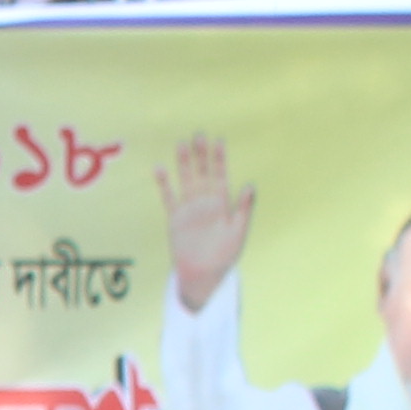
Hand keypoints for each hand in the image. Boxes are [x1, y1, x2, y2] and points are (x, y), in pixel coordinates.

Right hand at [160, 133, 252, 310]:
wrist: (203, 275)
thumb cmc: (224, 256)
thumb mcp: (238, 232)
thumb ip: (243, 209)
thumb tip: (250, 185)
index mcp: (222, 204)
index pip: (220, 176)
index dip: (219, 159)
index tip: (219, 141)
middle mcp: (205, 203)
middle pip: (202, 174)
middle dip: (201, 155)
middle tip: (199, 134)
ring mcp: (189, 209)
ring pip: (186, 181)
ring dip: (184, 164)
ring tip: (181, 145)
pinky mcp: (175, 219)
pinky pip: (169, 198)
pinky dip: (164, 184)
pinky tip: (159, 169)